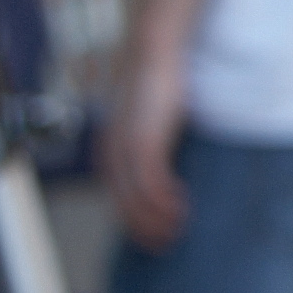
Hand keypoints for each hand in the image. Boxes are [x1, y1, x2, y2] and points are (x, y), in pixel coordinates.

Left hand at [106, 45, 189, 251]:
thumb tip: (165, 155)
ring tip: (180, 227)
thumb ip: (152, 135)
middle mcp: (112, 153)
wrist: (153, 48)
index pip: (118, 198)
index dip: (134, 222)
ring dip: (158, 219)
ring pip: (137, 200)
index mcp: (110, 149)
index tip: (154, 236)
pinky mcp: (144, 141)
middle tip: (166, 244)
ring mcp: (126, 148)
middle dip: (144, 229)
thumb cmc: (155, 77)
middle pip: (123, 206)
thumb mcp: (149, 115)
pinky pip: (152, 183)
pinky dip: (165, 200)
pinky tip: (181, 205)